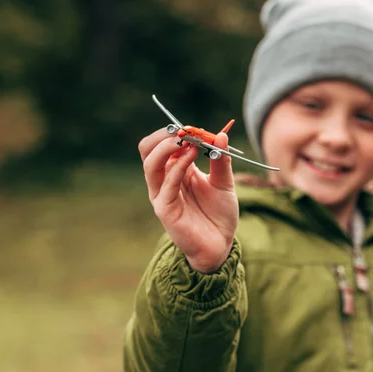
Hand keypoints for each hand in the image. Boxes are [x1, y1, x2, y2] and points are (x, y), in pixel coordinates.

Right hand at [138, 128, 238, 272]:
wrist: (220, 244)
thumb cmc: (219, 214)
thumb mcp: (224, 183)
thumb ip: (221, 160)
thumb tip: (221, 134)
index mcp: (175, 170)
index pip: (162, 144)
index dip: (175, 132)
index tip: (195, 127)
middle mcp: (164, 180)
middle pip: (147, 150)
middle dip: (164, 136)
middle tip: (185, 130)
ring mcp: (161, 194)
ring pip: (150, 164)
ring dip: (167, 148)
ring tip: (187, 141)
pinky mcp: (164, 209)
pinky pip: (166, 183)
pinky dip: (178, 166)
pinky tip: (192, 156)